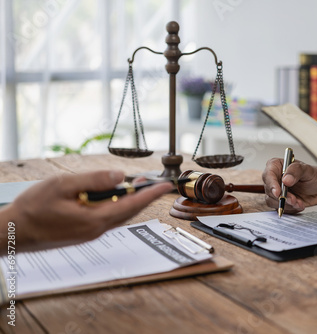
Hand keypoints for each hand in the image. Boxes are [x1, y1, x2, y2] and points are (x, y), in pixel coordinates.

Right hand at [1, 170, 173, 252]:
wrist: (13, 232)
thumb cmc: (33, 208)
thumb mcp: (62, 186)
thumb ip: (94, 180)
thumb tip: (121, 176)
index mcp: (94, 220)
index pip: (131, 205)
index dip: (150, 194)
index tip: (166, 186)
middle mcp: (96, 230)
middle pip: (129, 211)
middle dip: (144, 196)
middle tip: (155, 182)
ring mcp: (90, 233)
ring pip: (119, 215)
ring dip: (130, 200)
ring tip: (138, 185)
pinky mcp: (84, 233)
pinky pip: (108, 217)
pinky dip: (116, 206)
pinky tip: (113, 195)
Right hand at [261, 158, 316, 213]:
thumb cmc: (312, 175)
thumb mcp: (307, 170)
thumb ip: (296, 171)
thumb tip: (285, 180)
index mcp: (276, 166)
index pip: (268, 174)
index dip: (271, 184)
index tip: (278, 192)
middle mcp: (274, 178)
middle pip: (269, 190)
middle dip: (281, 197)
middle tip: (293, 199)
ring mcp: (276, 190)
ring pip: (272, 201)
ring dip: (286, 204)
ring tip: (298, 202)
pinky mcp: (280, 201)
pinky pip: (279, 208)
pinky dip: (290, 209)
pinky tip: (299, 205)